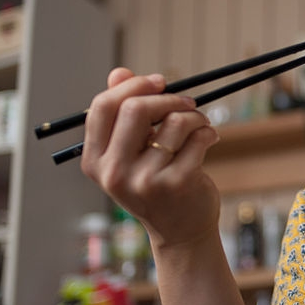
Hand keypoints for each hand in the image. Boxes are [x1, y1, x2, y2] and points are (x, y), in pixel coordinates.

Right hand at [79, 68, 221, 249]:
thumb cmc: (155, 184)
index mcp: (95, 161)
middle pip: (135, 109)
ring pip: (174, 121)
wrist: (180, 232)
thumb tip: (119, 72)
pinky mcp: (177, 183)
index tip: (159, 81)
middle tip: (187, 102)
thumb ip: (123, 113)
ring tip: (200, 125)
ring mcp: (145, 180)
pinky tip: (209, 140)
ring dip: (195, 115)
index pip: (102, 107)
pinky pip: (197, 137)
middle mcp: (114, 173)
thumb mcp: (131, 152)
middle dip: (168, 97)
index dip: (132, 86)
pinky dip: (208, 131)